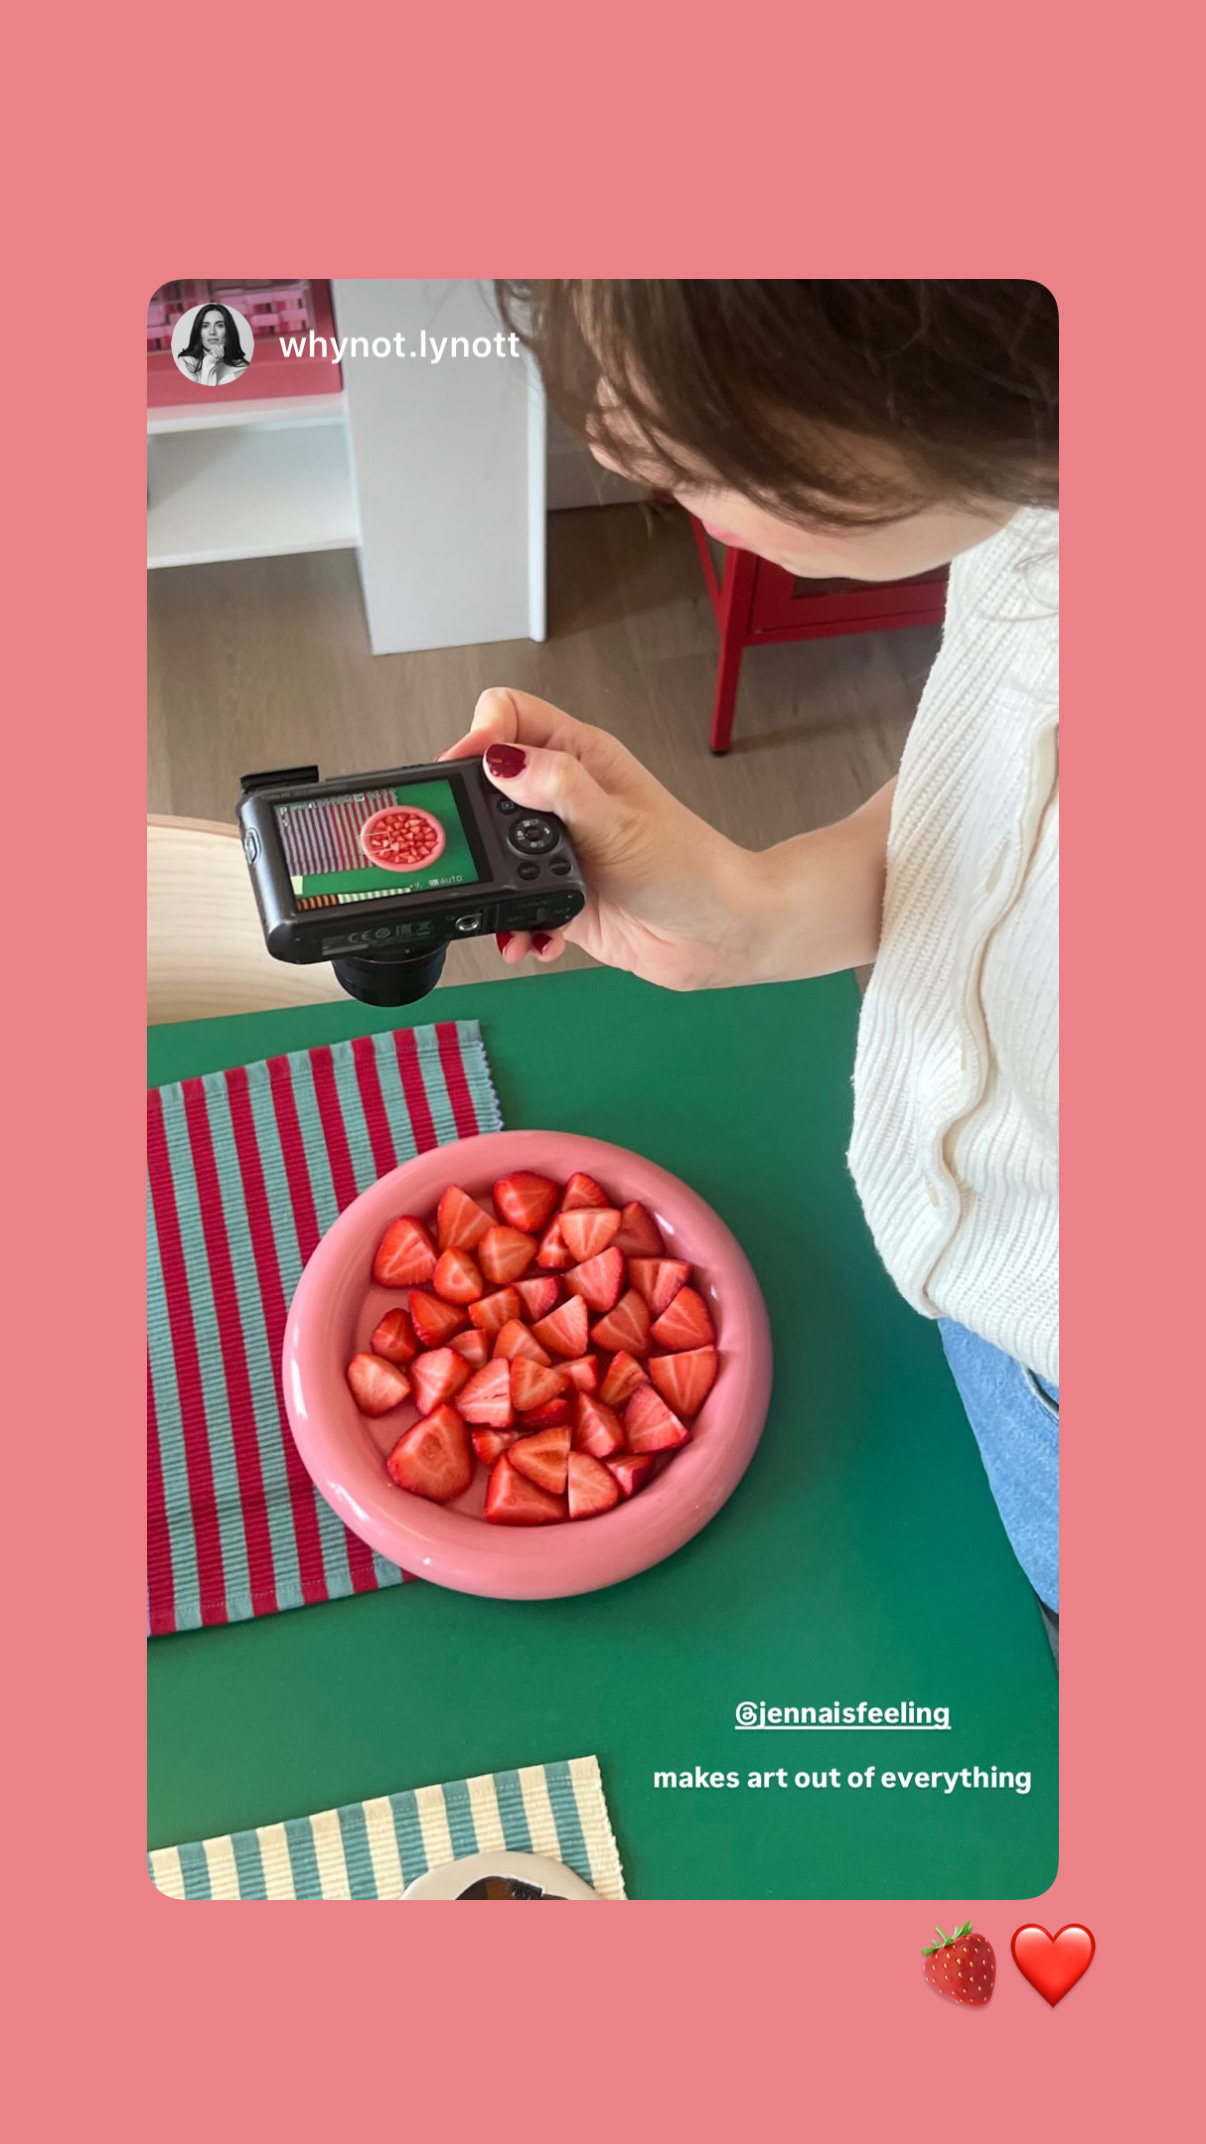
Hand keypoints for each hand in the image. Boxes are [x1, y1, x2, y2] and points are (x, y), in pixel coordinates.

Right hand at [440, 688, 759, 988]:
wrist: (717, 936)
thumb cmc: (691, 867)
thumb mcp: (620, 820)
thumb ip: (558, 787)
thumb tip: (501, 760)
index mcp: (581, 758)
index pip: (509, 716)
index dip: (481, 733)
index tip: (469, 766)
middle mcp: (564, 799)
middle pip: (487, 784)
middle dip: (470, 818)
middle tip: (470, 845)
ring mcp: (556, 849)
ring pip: (491, 851)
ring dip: (489, 883)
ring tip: (503, 902)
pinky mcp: (556, 895)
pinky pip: (511, 905)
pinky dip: (513, 924)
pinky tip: (532, 933)